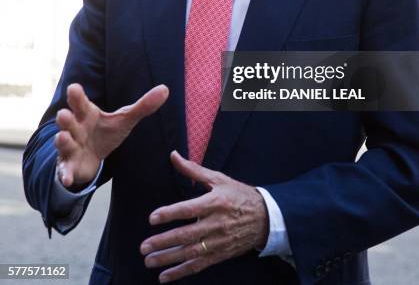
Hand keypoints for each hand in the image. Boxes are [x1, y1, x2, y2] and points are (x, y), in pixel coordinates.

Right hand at [54, 83, 168, 187]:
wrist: (90, 157)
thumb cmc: (105, 132)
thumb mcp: (124, 119)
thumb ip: (143, 106)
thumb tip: (165, 89)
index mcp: (87, 114)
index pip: (81, 102)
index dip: (77, 96)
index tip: (74, 88)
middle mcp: (75, 128)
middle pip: (68, 121)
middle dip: (65, 118)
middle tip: (64, 114)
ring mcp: (70, 147)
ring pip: (64, 143)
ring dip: (62, 141)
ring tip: (63, 137)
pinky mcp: (69, 166)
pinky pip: (65, 170)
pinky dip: (66, 174)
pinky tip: (68, 178)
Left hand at [140, 151, 268, 282]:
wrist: (265, 217)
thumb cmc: (238, 195)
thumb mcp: (218, 179)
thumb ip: (193, 170)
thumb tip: (173, 155)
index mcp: (215, 202)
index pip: (189, 209)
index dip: (170, 214)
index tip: (152, 218)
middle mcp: (216, 223)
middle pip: (187, 235)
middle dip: (164, 242)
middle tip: (144, 246)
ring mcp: (218, 241)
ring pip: (190, 253)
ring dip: (168, 259)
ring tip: (149, 261)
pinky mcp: (220, 254)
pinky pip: (199, 265)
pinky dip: (181, 272)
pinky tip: (164, 276)